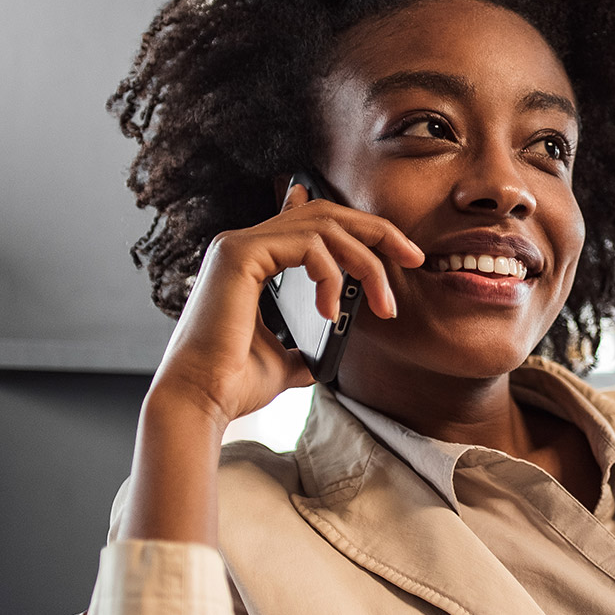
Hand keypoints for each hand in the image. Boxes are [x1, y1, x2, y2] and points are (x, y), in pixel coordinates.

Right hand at [123, 185, 421, 545]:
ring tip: (384, 304)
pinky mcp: (240, 253)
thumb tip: (322, 357)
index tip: (397, 246)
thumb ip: (302, 346)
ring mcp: (238, 244)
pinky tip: (332, 311)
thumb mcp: (282, 362)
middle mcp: (242, 244)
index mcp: (251, 261)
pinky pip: (308, 246)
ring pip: (324, 226)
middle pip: (325, 213)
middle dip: (376, 231)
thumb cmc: (232, 385)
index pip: (308, 222)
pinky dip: (333, 276)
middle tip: (414, 258)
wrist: (200, 401)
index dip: (354, 224)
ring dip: (366, 262)